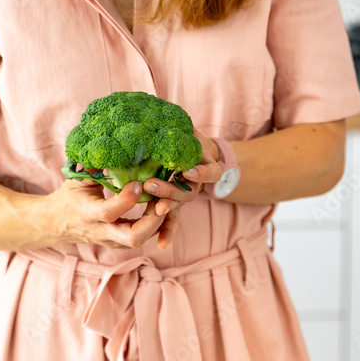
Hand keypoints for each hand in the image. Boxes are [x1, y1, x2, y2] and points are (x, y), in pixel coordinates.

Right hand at [37, 178, 156, 248]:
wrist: (57, 224)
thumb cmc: (70, 197)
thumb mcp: (78, 179)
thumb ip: (95, 166)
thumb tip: (112, 143)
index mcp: (88, 213)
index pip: (110, 212)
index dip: (127, 199)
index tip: (138, 183)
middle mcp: (102, 231)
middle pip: (133, 237)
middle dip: (152, 221)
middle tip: (160, 201)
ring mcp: (112, 241)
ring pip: (140, 240)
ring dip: (156, 223)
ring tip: (162, 202)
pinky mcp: (119, 244)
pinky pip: (141, 239)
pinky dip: (153, 226)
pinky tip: (158, 209)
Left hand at [138, 133, 223, 249]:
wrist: (194, 151)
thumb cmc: (187, 137)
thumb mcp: (187, 129)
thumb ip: (180, 127)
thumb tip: (164, 115)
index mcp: (206, 165)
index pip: (208, 172)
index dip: (199, 172)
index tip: (187, 171)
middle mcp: (197, 183)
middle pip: (188, 191)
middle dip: (170, 190)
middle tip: (151, 185)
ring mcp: (186, 195)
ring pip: (179, 206)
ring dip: (167, 208)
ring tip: (156, 211)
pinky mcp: (176, 205)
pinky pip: (173, 221)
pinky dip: (168, 232)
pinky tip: (162, 245)